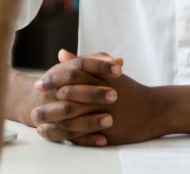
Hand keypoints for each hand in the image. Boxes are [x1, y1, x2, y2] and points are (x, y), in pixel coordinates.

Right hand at [32, 49, 123, 145]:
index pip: (79, 64)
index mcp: (61, 71)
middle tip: (115, 95)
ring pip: (68, 116)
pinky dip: (86, 139)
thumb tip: (119, 61)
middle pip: (71, 90)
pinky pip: (68, 136)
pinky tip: (103, 139)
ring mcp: (50, 109)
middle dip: (93, 93)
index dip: (99, 65)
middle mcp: (53, 89)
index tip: (118, 70)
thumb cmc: (61, 82)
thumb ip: (96, 62)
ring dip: (89, 119)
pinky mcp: (52, 128)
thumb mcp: (73, 68)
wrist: (34, 100)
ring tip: (110, 120)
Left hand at [36, 50, 169, 145]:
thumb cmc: (128, 87)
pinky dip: (66, 136)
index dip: (53, 80)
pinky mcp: (107, 134)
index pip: (71, 77)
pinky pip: (83, 137)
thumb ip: (83, 62)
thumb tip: (61, 53)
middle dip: (49, 104)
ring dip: (53, 122)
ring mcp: (104, 117)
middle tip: (34, 106)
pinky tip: (55, 135)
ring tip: (37, 122)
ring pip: (74, 121)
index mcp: (100, 80)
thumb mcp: (107, 70)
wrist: (154, 110)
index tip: (39, 83)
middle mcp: (100, 98)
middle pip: (69, 101)